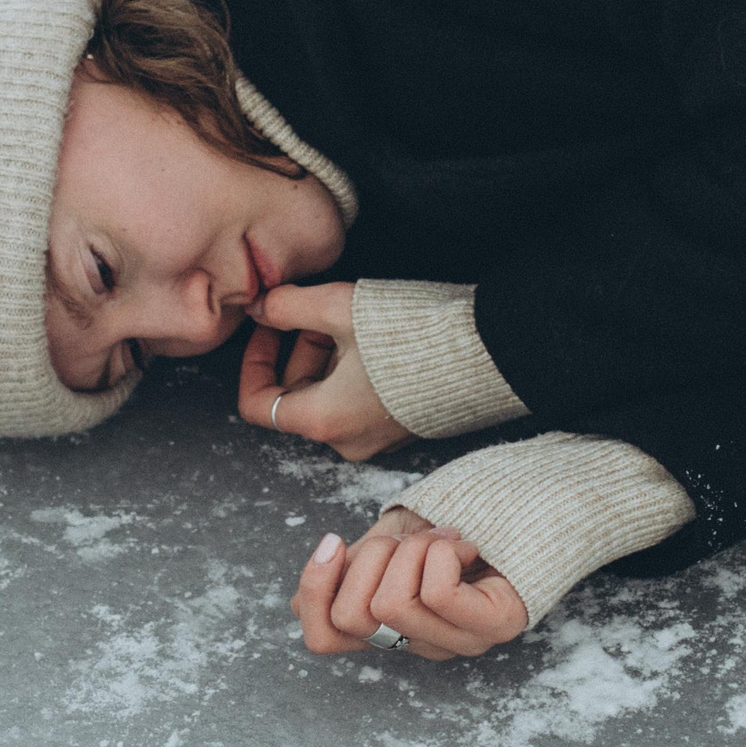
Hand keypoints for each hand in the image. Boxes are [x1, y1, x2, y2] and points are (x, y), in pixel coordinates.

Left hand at [236, 281, 409, 461]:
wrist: (493, 351)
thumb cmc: (414, 335)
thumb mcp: (337, 308)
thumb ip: (285, 306)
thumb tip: (259, 307)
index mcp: (325, 421)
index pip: (257, 405)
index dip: (252, 361)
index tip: (265, 327)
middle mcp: (349, 440)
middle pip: (295, 396)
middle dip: (295, 347)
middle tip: (310, 308)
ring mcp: (379, 437)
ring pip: (327, 394)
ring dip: (325, 352)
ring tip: (346, 315)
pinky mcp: (403, 425)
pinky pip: (358, 398)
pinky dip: (352, 366)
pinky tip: (370, 333)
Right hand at [293, 510, 528, 660]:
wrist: (519, 502)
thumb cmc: (450, 524)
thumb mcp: (387, 543)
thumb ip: (350, 570)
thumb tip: (297, 604)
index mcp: (389, 626)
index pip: (323, 639)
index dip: (314, 588)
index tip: (336, 541)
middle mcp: (421, 643)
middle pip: (354, 615)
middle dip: (372, 557)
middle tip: (411, 541)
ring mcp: (460, 642)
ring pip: (392, 604)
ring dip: (414, 551)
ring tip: (443, 540)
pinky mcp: (496, 626)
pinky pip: (438, 594)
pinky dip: (442, 554)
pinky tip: (465, 546)